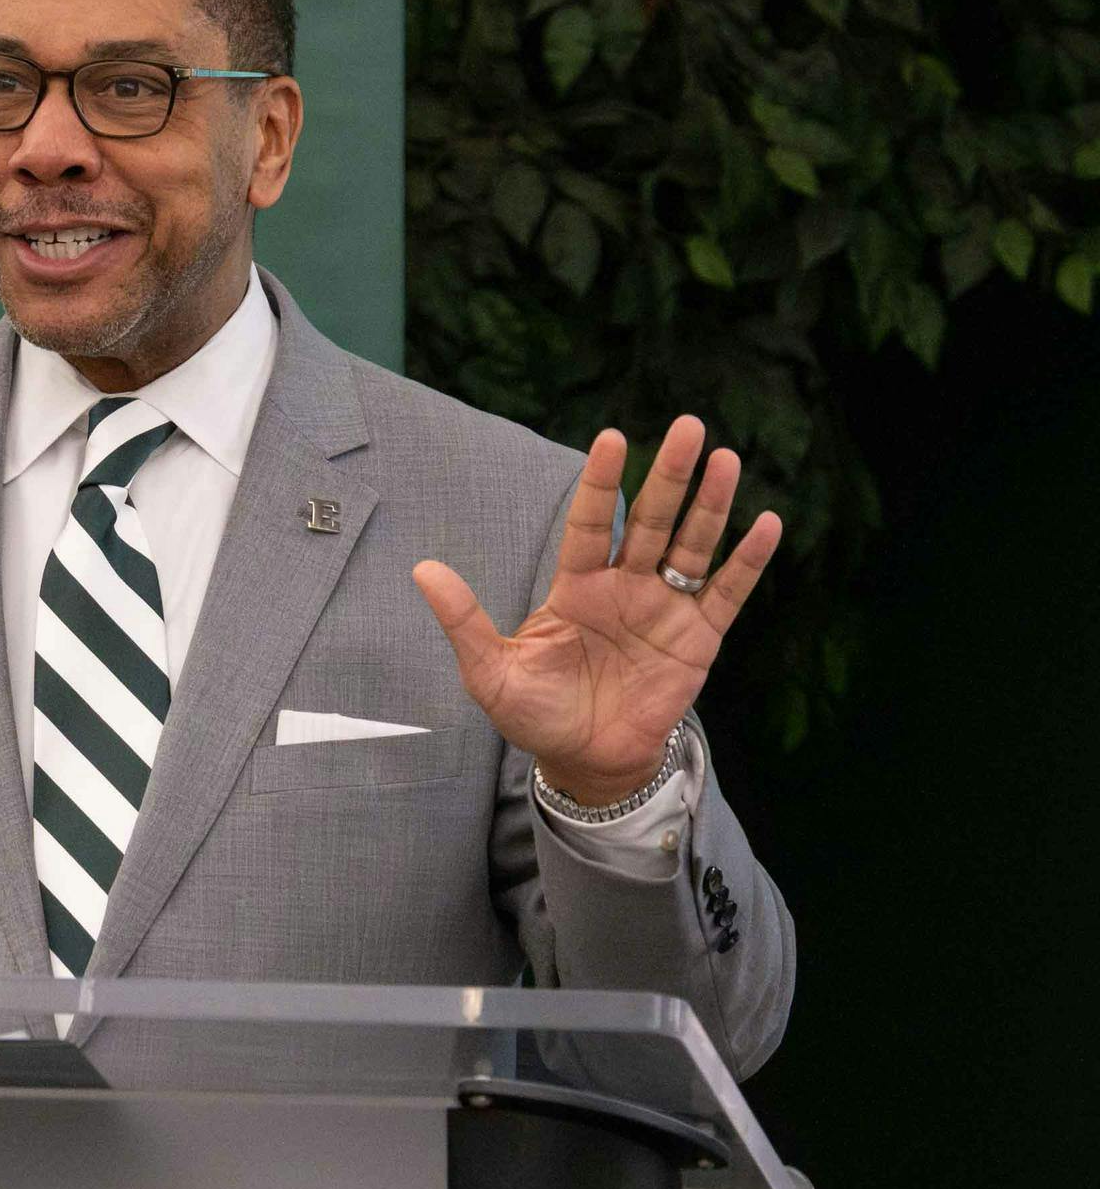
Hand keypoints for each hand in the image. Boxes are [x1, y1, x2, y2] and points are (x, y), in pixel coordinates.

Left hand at [412, 416, 781, 805]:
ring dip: (709, 504)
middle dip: (668, 474)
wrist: (585, 762)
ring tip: (726, 459)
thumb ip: (464, 620)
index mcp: (576, 586)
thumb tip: (421, 569)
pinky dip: (747, 561)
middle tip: (688, 426)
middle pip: (648, 519)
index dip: (599, 483)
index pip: (588, 522)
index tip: (612, 437)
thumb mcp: (491, 671)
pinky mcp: (698, 638)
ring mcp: (664, 607)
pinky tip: (766, 523)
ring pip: (690, 545)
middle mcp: (624, 585)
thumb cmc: (536, 714)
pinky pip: (727, 593)